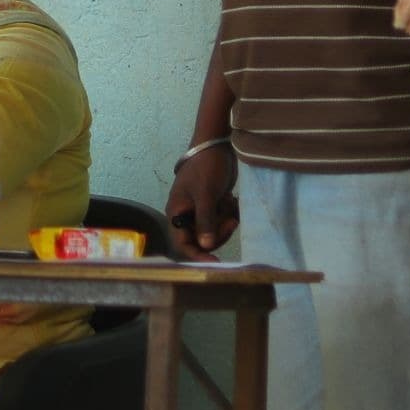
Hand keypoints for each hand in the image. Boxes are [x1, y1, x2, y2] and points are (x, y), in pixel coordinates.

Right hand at [164, 144, 238, 261]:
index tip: (216, 263)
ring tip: (232, 206)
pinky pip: (222, 221)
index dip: (198, 255)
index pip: (183, 244)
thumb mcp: (205, 195)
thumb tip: (206, 246)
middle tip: (231, 221)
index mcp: (177, 214)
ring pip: (215, 231)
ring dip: (225, 223)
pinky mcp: (214, 206)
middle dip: (219, 233)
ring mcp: (201, 211)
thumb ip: (205, 221)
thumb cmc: (205, 168)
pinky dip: (229, 214)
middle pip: (202, 240)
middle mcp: (187, 216)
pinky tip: (232, 201)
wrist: (216, 146)